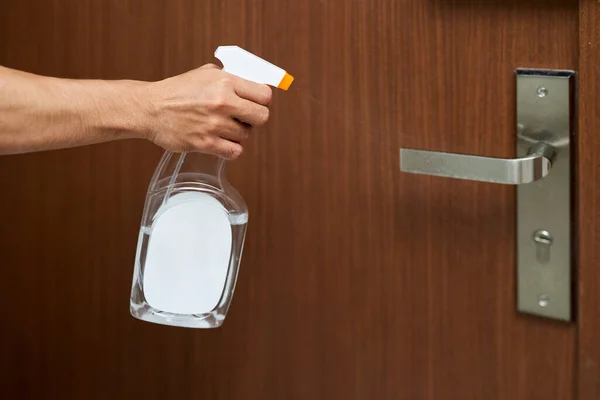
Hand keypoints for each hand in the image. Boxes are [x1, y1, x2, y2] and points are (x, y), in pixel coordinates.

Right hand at [144, 64, 272, 158]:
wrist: (150, 109)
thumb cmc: (177, 91)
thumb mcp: (204, 73)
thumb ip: (230, 78)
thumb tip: (253, 85)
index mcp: (225, 82)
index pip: (265, 95)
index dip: (262, 101)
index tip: (255, 103)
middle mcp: (222, 102)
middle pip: (262, 117)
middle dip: (254, 118)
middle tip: (243, 118)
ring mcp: (214, 124)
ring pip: (246, 135)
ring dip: (237, 133)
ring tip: (222, 127)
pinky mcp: (206, 143)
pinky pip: (234, 151)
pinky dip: (230, 149)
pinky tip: (222, 142)